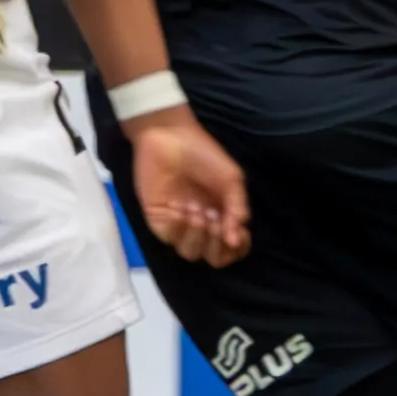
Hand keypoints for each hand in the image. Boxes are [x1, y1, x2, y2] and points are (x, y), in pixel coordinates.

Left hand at [123, 110, 251, 266]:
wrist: (170, 137)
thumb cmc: (204, 155)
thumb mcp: (231, 179)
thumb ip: (237, 210)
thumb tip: (235, 240)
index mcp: (224, 216)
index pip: (233, 248)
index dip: (237, 249)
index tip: (237, 235)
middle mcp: (204, 225)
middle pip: (213, 258)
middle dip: (217, 245)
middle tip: (216, 220)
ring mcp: (180, 225)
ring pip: (191, 253)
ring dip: (198, 235)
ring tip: (197, 210)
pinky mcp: (159, 220)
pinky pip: (171, 239)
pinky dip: (179, 227)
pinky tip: (180, 208)